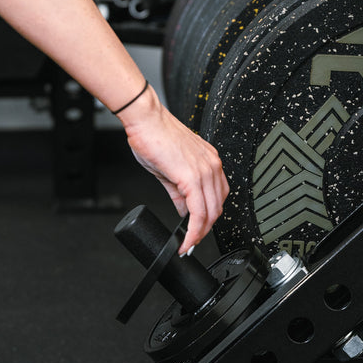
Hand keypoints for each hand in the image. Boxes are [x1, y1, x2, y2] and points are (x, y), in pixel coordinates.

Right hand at [119, 86, 228, 255]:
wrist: (146, 120)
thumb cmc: (154, 136)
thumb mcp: (169, 169)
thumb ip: (178, 192)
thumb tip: (183, 210)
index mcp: (209, 161)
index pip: (217, 197)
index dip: (208, 218)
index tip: (197, 230)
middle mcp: (212, 165)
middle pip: (217, 208)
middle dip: (204, 229)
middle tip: (191, 241)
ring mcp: (204, 171)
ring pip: (210, 212)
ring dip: (199, 232)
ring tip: (188, 243)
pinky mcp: (192, 177)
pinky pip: (198, 211)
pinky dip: (193, 229)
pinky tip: (186, 237)